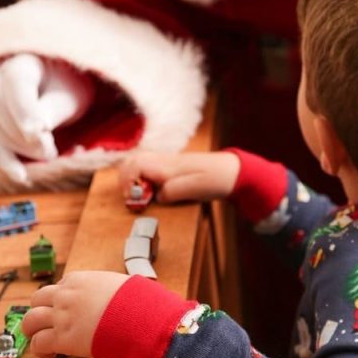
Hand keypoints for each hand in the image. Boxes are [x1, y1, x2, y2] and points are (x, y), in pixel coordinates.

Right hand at [0, 54, 94, 182]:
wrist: (48, 87)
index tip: (39, 130)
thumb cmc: (62, 88)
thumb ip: (52, 109)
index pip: (15, 83)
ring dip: (22, 148)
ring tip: (49, 153)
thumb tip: (37, 131)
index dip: (25, 108)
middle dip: (26, 136)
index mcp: (20, 63)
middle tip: (51, 150)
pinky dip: (4, 162)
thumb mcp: (69, 94)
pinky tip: (22, 176)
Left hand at [23, 271, 128, 357]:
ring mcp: (62, 316)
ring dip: (33, 331)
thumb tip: (121, 295)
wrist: (141, 317)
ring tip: (41, 340)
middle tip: (47, 324)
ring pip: (30, 321)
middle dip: (40, 311)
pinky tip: (50, 355)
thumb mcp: (121, 284)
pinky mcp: (63, 338)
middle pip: (37, 299)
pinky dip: (40, 350)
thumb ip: (110, 288)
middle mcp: (66, 295)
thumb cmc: (137, 301)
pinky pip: (38, 343)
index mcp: (80, 279)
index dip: (60, 300)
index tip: (67, 310)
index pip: (59, 286)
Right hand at [118, 150, 240, 203]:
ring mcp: (168, 162)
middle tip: (130, 196)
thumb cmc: (216, 179)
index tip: (130, 197)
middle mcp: (164, 161)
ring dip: (132, 177)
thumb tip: (157, 196)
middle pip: (132, 160)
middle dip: (124, 178)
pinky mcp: (172, 167)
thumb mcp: (195, 188)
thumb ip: (173, 191)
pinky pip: (148, 167)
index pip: (135, 164)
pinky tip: (150, 189)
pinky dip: (141, 176)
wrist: (233, 171)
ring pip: (139, 162)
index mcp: (167, 166)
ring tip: (138, 194)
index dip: (126, 181)